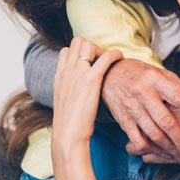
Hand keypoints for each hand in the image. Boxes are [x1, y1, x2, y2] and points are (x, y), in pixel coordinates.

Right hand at [52, 37, 122, 153]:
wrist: (67, 136)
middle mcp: (66, 71)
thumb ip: (70, 92)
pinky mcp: (90, 80)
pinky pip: (105, 57)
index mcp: (59, 77)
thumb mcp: (65, 104)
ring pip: (87, 44)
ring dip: (100, 48)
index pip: (66, 51)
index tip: (90, 62)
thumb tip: (79, 92)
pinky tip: (120, 58)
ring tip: (110, 59)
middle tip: (101, 58)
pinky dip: (114, 54)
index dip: (79, 53)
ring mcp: (77, 73)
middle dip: (90, 46)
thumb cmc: (69, 125)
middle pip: (76, 42)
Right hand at [101, 58, 179, 161]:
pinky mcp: (123, 119)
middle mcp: (144, 92)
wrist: (110, 75)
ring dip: (168, 148)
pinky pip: (137, 140)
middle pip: (166, 120)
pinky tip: (160, 153)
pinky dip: (150, 149)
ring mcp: (132, 107)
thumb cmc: (142, 75)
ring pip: (153, 133)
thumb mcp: (161, 74)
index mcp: (157, 79)